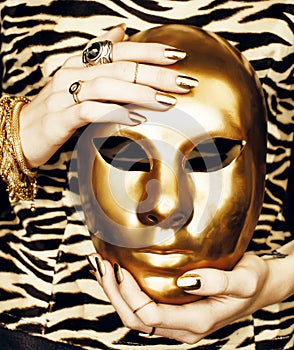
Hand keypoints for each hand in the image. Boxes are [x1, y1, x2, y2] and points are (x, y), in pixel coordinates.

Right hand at [19, 25, 194, 167]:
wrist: (20, 134)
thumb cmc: (55, 109)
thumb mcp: (77, 79)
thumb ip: (100, 57)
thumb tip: (121, 30)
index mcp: (80, 64)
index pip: (120, 50)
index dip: (150, 51)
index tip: (178, 56)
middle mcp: (72, 74)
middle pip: (120, 67)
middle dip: (156, 74)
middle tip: (184, 82)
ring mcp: (64, 95)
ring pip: (107, 86)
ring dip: (140, 93)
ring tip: (166, 101)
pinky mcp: (59, 118)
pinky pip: (90, 112)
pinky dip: (115, 113)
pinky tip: (136, 119)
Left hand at [88, 242, 293, 343]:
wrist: (259, 288)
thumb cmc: (253, 282)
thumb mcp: (244, 279)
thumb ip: (218, 283)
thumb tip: (187, 281)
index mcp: (196, 322)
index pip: (149, 315)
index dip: (129, 294)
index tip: (119, 266)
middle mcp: (182, 327)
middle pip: (134, 318)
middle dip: (113, 292)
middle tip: (100, 262)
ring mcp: (177, 321)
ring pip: (135, 315)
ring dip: (115, 291)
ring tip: (101, 264)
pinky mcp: (175, 310)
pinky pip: (143, 306)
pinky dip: (126, 290)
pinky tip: (119, 271)